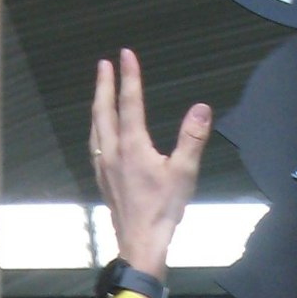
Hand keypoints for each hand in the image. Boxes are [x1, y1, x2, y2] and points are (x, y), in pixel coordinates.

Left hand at [89, 48, 209, 275]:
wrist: (140, 242)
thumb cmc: (163, 209)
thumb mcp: (184, 173)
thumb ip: (192, 139)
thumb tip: (201, 109)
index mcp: (132, 146)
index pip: (129, 103)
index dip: (128, 77)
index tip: (125, 55)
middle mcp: (113, 151)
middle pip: (103, 110)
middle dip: (103, 85)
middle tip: (103, 64)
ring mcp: (104, 165)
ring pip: (95, 126)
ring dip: (97, 105)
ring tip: (99, 91)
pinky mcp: (103, 178)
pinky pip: (95, 143)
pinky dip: (96, 127)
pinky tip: (100, 131)